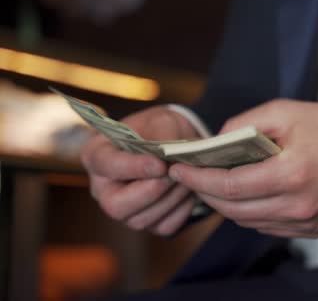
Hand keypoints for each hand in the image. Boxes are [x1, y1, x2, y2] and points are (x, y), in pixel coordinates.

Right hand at [81, 106, 199, 235]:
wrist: (180, 143)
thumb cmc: (162, 129)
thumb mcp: (162, 120)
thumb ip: (162, 134)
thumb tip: (168, 155)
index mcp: (98, 157)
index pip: (105, 166)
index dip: (132, 168)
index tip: (159, 164)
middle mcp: (104, 189)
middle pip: (115, 205)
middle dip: (150, 191)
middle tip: (174, 174)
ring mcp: (125, 210)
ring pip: (141, 220)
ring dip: (170, 199)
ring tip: (187, 177)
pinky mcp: (149, 222)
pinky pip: (164, 226)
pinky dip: (181, 210)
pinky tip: (189, 191)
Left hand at [168, 99, 317, 237]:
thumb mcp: (287, 111)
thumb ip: (246, 123)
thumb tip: (216, 142)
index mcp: (292, 173)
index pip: (230, 185)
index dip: (198, 179)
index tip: (179, 170)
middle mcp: (298, 205)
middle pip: (234, 209)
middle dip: (206, 192)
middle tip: (191, 175)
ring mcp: (306, 221)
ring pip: (248, 221)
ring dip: (226, 204)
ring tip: (216, 182)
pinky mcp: (311, 229)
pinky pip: (267, 226)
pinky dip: (250, 212)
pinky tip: (248, 193)